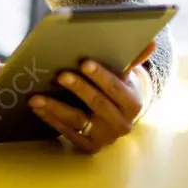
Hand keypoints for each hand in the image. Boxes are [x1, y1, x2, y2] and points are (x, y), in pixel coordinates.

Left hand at [28, 41, 155, 154]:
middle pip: (97, 104)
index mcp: (132, 103)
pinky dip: (50, 119)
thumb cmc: (116, 89)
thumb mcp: (125, 76)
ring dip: (56, 107)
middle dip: (78, 88)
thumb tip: (151, 42)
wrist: (116, 118)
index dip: (100, 75)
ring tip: (36, 97)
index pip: (116, 88)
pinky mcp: (89, 146)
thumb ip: (133, 59)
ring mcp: (105, 137)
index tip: (83, 62)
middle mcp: (121, 124)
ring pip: (78, 120)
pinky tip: (36, 107)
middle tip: (60, 75)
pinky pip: (67, 132)